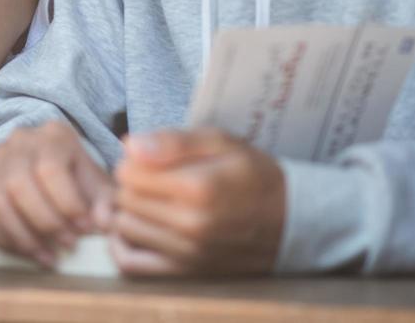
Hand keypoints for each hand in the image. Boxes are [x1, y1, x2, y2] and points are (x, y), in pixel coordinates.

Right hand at [0, 121, 113, 266]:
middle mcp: (17, 142)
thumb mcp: (98, 182)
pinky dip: (2, 239)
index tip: (86, 229)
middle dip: (45, 223)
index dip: (67, 204)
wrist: (54, 165)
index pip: (50, 169)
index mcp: (51, 136)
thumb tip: (104, 224)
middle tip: (68, 245)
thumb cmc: (78, 177)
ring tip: (48, 256)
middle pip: (18, 186)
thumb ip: (105, 202)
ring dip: (23, 237)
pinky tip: (26, 251)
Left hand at [110, 128, 284, 276]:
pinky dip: (125, 244)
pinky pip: (133, 263)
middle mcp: (189, 224)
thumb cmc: (253, 175)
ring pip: (125, 227)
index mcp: (197, 187)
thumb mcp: (221, 142)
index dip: (133, 160)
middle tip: (150, 177)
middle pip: (125, 199)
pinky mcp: (185, 272)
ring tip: (149, 200)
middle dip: (130, 184)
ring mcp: (186, 253)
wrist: (290, 221)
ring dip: (128, 211)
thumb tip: (129, 146)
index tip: (149, 158)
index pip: (128, 172)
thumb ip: (174, 141)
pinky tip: (138, 228)